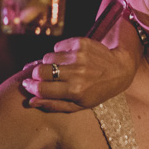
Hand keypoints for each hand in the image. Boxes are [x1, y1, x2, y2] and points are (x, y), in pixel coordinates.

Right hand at [22, 36, 137, 111]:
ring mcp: (79, 56)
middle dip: (37, 74)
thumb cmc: (98, 90)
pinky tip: (70, 57)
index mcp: (75, 90)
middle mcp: (77, 73)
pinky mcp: (81, 43)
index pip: (41, 88)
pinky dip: (60, 51)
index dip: (31, 86)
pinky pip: (57, 46)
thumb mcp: (80, 104)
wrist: (120, 69)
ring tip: (62, 67)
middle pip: (40, 71)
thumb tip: (30, 102)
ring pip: (47, 57)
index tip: (28, 84)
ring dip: (50, 62)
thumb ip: (55, 105)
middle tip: (42, 75)